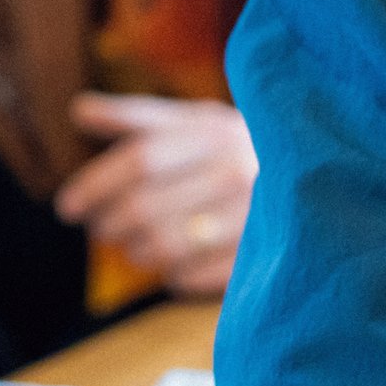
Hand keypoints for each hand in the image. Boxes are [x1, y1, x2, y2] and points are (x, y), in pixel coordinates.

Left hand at [55, 94, 256, 295]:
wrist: (317, 178)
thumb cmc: (236, 149)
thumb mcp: (195, 122)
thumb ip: (138, 117)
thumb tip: (77, 110)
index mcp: (215, 132)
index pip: (140, 160)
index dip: (96, 185)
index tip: (68, 208)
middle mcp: (236, 170)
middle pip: (146, 207)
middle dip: (110, 225)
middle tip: (102, 231)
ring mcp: (252, 215)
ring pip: (165, 245)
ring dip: (137, 252)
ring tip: (136, 249)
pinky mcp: (260, 255)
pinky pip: (193, 276)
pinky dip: (173, 276)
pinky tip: (174, 267)